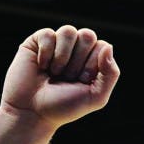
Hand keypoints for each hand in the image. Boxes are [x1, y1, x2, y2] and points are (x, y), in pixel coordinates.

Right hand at [1, 25, 119, 128]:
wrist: (33, 112)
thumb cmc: (65, 106)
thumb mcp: (96, 97)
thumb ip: (110, 74)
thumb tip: (108, 46)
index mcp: (93, 61)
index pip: (103, 46)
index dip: (93, 64)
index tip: (82, 80)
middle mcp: (77, 50)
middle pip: (88, 35)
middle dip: (78, 61)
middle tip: (68, 77)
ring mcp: (57, 44)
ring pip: (69, 31)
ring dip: (62, 57)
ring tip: (55, 73)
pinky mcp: (38, 41)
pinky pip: (48, 33)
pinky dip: (46, 53)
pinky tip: (42, 66)